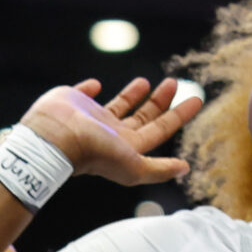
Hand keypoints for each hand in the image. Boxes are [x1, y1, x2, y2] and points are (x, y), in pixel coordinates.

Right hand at [20, 77, 202, 186]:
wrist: (54, 140)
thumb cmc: (95, 154)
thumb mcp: (133, 167)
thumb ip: (158, 169)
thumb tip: (185, 169)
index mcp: (126, 146)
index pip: (159, 129)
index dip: (179, 116)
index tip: (196, 99)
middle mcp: (110, 133)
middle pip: (142, 116)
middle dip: (159, 101)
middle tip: (173, 82)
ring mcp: (90, 117)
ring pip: (117, 105)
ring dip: (132, 95)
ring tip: (145, 82)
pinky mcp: (72, 101)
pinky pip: (84, 92)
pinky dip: (90, 88)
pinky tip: (96, 85)